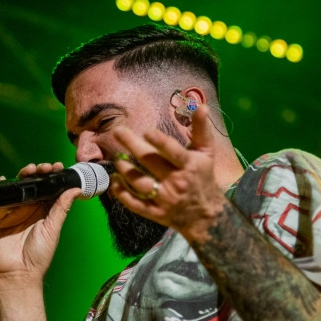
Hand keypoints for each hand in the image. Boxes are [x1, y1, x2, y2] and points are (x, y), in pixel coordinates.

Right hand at [0, 162, 81, 286]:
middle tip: (44, 167)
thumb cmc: (39, 256)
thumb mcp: (53, 228)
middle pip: (33, 185)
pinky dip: (1, 188)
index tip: (58, 167)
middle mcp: (30, 209)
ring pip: (18, 189)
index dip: (53, 177)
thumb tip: (75, 189)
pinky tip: (4, 180)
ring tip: (29, 170)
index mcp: (45, 211)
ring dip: (23, 176)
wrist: (19, 273)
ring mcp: (14, 212)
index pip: (50, 189)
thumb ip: (61, 208)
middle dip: (39, 173)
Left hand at [110, 104, 225, 242]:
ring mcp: (165, 199)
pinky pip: (136, 205)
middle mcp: (176, 182)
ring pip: (140, 184)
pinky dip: (123, 195)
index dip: (160, 142)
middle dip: (133, 146)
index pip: (173, 153)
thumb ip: (201, 129)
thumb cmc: (203, 176)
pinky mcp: (156, 213)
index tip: (147, 131)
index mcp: (189, 165)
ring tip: (117, 158)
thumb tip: (201, 106)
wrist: (206, 214)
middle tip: (118, 131)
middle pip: (151, 163)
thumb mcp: (206, 152)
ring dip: (126, 170)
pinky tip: (114, 183)